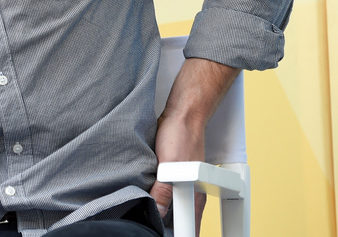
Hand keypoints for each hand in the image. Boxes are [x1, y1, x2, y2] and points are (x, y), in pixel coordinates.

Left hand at [149, 109, 206, 234]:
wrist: (182, 113)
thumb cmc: (180, 135)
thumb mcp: (169, 166)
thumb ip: (164, 191)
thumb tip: (158, 212)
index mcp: (194, 197)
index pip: (188, 228)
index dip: (174, 233)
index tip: (158, 232)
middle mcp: (191, 193)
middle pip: (177, 219)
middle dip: (162, 220)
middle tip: (146, 216)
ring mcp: (182, 183)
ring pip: (169, 204)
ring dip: (157, 204)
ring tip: (143, 200)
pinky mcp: (172, 174)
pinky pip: (163, 190)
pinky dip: (154, 191)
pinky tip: (144, 186)